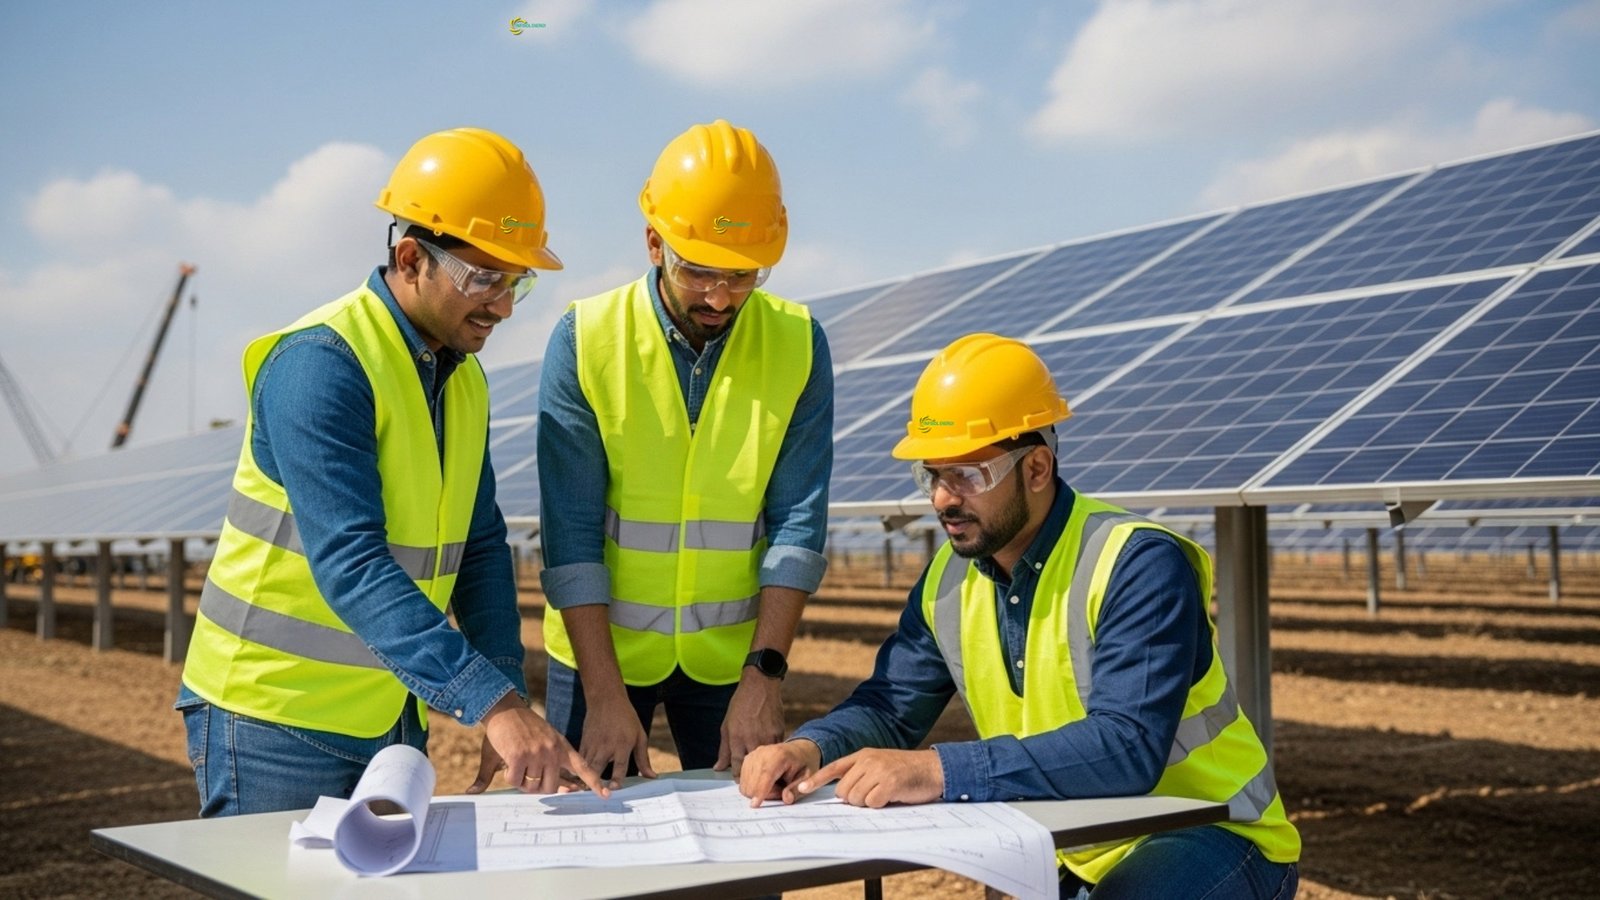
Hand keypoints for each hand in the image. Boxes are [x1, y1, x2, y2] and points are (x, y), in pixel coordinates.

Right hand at [468, 693, 606, 795]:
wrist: (505, 709)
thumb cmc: (525, 727)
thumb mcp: (547, 740)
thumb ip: (556, 764)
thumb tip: (565, 789)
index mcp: (562, 747)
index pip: (583, 767)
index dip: (594, 783)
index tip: (605, 795)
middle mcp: (552, 751)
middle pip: (551, 787)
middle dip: (538, 787)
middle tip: (527, 775)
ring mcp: (536, 753)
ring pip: (532, 786)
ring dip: (522, 782)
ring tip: (517, 766)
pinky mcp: (519, 756)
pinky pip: (515, 781)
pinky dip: (510, 777)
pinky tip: (508, 764)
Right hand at [579, 693, 656, 788]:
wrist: (606, 699)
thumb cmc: (626, 718)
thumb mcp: (640, 736)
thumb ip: (643, 758)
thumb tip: (652, 777)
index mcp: (622, 744)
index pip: (620, 765)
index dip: (616, 779)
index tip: (614, 790)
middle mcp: (606, 746)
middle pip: (598, 768)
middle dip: (595, 783)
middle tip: (596, 797)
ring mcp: (592, 745)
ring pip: (586, 766)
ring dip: (584, 780)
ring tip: (583, 795)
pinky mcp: (583, 743)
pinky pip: (580, 760)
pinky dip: (578, 771)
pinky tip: (577, 782)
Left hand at [715, 670, 783, 773]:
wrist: (760, 686)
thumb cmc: (741, 704)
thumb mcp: (727, 725)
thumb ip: (723, 749)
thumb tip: (718, 768)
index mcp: (737, 739)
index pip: (737, 767)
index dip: (738, 777)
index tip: (739, 781)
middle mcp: (752, 740)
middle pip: (752, 767)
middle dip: (751, 775)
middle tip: (751, 780)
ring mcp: (767, 737)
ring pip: (767, 760)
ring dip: (764, 766)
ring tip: (762, 769)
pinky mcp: (779, 733)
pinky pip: (776, 750)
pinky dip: (773, 754)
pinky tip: (771, 755)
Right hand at [739, 739, 821, 806]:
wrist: (797, 751)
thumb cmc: (802, 764)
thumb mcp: (807, 778)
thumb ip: (797, 789)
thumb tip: (786, 798)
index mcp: (780, 754)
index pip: (766, 774)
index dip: (760, 790)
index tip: (755, 805)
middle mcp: (763, 752)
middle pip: (753, 781)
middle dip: (766, 793)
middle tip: (781, 790)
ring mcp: (753, 755)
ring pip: (747, 783)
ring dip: (759, 791)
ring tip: (775, 785)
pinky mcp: (747, 759)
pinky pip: (744, 781)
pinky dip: (754, 787)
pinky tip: (766, 782)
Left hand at [796, 748, 942, 807]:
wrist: (933, 769)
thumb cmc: (906, 771)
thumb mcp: (880, 765)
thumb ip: (861, 773)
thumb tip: (842, 794)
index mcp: (863, 755)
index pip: (834, 768)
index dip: (816, 780)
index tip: (801, 789)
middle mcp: (868, 761)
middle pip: (843, 790)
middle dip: (854, 799)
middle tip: (873, 794)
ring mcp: (878, 771)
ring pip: (856, 798)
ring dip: (868, 803)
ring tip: (884, 794)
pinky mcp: (889, 783)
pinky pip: (872, 803)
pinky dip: (879, 805)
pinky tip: (891, 796)